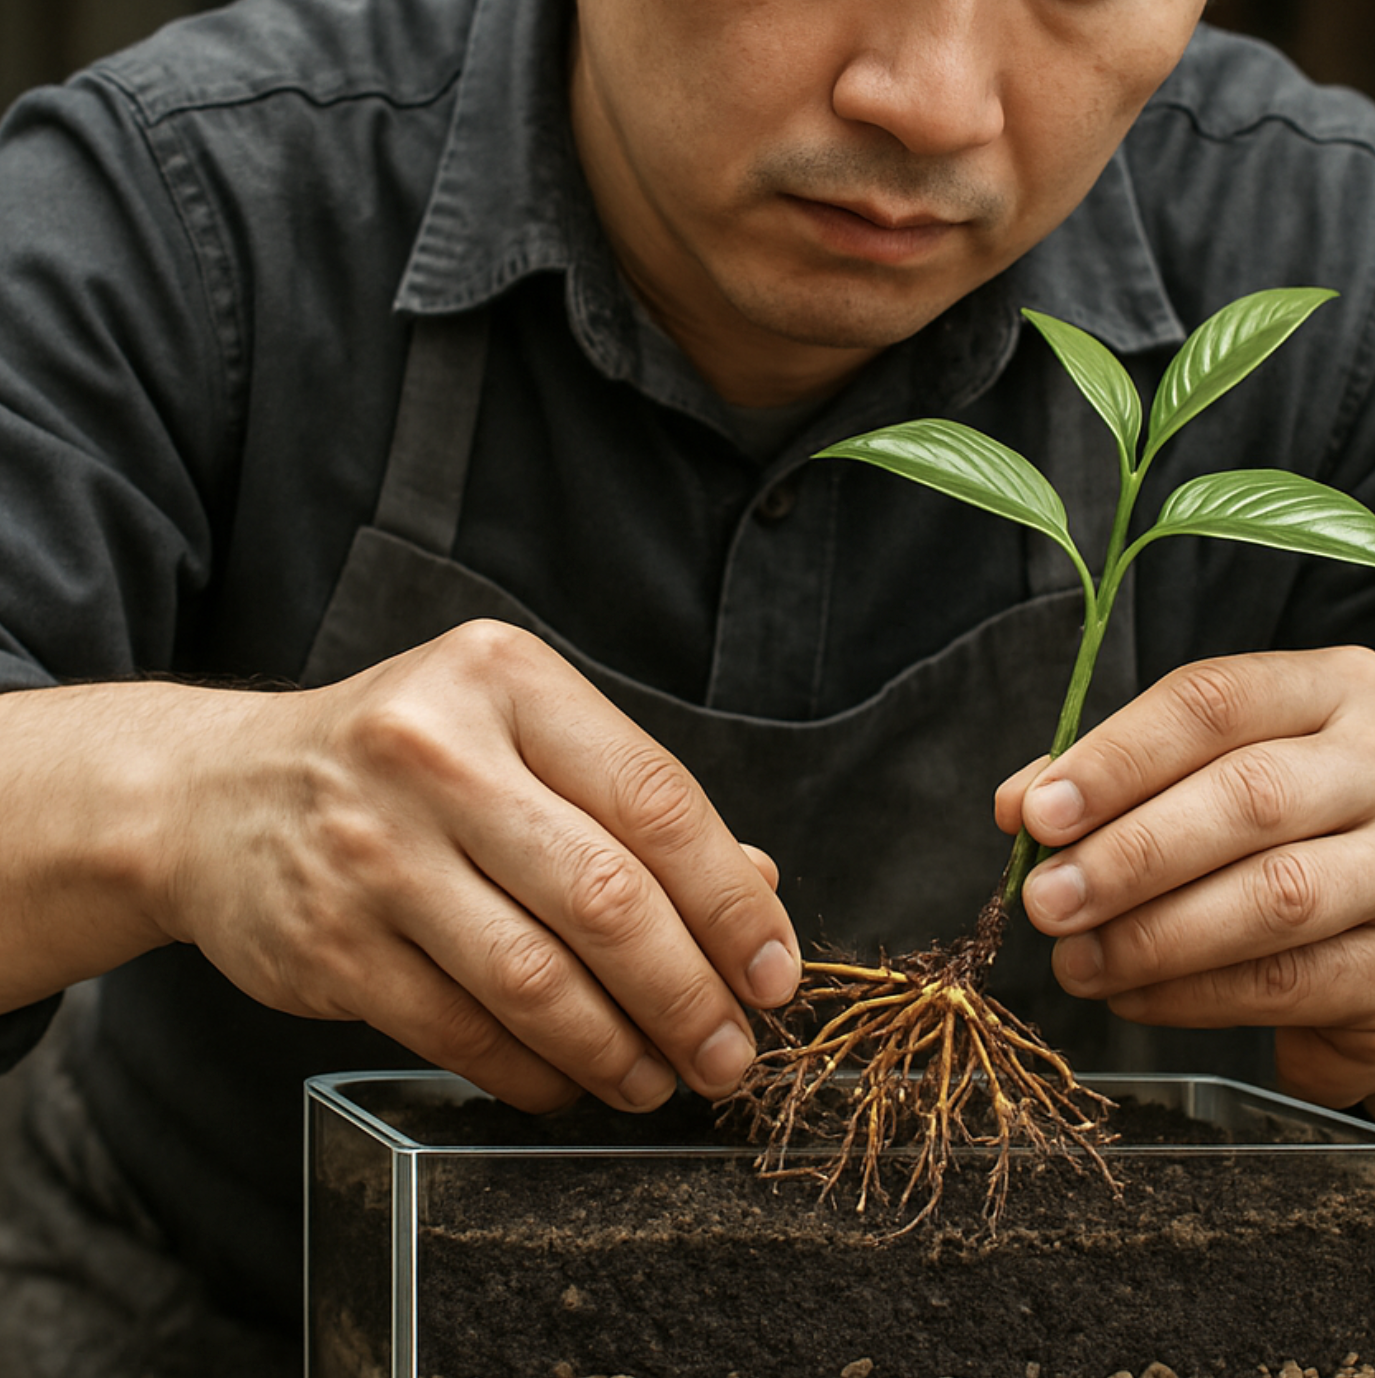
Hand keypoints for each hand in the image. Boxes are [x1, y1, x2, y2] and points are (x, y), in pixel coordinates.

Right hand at [154, 620, 800, 1114]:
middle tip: (733, 1051)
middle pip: (606, 896)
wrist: (213, 793)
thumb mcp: (512, 733)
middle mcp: (436, 753)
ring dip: (620, 1048)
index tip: (775, 968)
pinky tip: (574, 1081)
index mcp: (505, 679)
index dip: (731, 898)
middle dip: (691, 993)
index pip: (654, 796)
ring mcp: (373, 849)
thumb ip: (628, 801)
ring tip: (664, 1078)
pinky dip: (536, 1072)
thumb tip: (759, 887)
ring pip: (536, 978)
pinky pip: (461, 1032)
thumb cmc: (400, 761)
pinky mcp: (328, 942)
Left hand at [995, 646, 1374, 1107]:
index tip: (1039, 814)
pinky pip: (1287, 980)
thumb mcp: (1208, 781)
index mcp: (1338, 688)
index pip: (1213, 700)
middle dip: (1126, 854)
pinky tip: (1132, 995)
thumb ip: (1116, 780)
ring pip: (1272, 895)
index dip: (1116, 757)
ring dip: (1152, 934)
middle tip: (1045, 900)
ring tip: (1075, 959)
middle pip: (1246, 796)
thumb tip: (1021, 806)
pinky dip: (1191, 993)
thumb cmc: (1285, 840)